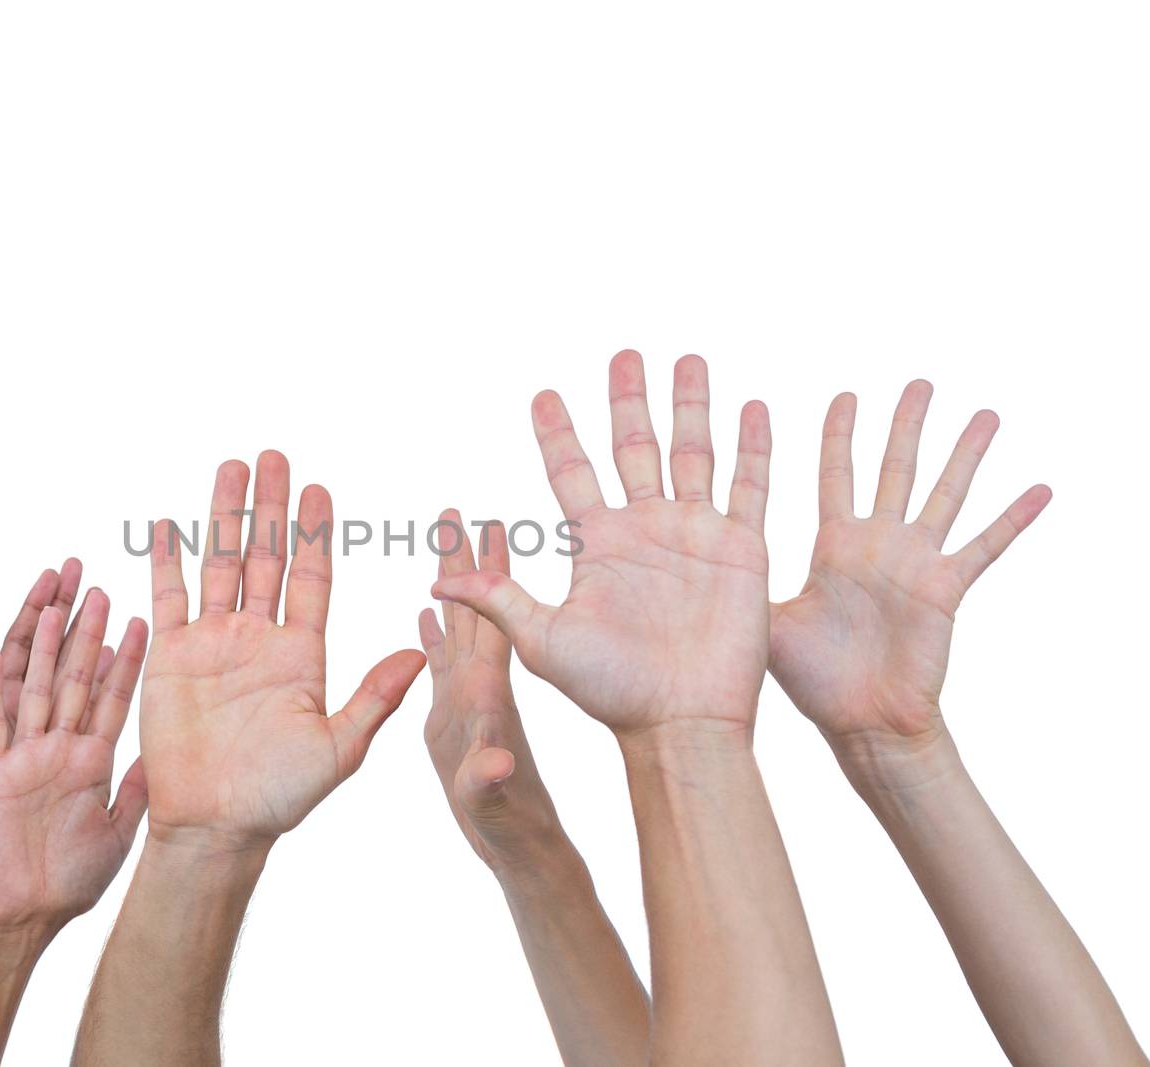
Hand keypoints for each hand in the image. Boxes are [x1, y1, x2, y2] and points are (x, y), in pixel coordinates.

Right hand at [0, 586, 149, 931]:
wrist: (26, 912)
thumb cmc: (73, 880)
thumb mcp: (118, 832)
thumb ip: (136, 791)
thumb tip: (161, 757)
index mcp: (91, 760)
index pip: (112, 696)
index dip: (125, 658)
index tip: (140, 617)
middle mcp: (59, 749)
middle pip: (73, 678)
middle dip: (84, 631)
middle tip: (95, 585)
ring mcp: (25, 758)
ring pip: (35, 688)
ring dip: (42, 646)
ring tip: (51, 601)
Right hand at [140, 450, 426, 847]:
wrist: (216, 827)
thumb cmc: (281, 797)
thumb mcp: (339, 748)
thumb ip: (375, 698)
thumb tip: (420, 654)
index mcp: (302, 653)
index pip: (311, 577)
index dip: (315, 533)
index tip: (321, 489)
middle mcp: (259, 638)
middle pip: (267, 555)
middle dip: (272, 505)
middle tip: (275, 455)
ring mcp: (213, 643)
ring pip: (220, 562)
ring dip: (225, 515)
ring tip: (231, 466)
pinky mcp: (170, 657)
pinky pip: (168, 598)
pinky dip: (167, 560)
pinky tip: (168, 523)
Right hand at [419, 511, 565, 874]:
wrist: (524, 854)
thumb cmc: (514, 832)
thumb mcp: (493, 805)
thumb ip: (487, 782)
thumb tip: (493, 765)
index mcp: (489, 696)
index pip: (491, 620)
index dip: (488, 572)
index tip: (486, 519)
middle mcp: (478, 689)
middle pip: (472, 611)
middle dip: (465, 560)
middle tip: (455, 509)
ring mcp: (465, 703)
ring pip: (456, 631)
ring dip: (450, 590)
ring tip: (441, 547)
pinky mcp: (452, 722)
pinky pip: (439, 666)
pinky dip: (432, 638)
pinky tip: (426, 616)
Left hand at [432, 352, 771, 735]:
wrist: (680, 722)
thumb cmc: (610, 692)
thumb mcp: (543, 641)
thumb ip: (497, 603)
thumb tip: (433, 582)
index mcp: (596, 544)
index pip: (572, 471)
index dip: (558, 433)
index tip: (542, 394)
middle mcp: (644, 529)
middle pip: (635, 446)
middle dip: (629, 400)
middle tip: (623, 353)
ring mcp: (695, 535)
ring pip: (693, 452)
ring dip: (690, 405)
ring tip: (686, 358)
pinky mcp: (741, 551)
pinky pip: (749, 488)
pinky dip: (754, 448)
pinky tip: (754, 407)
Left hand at [769, 382, 1050, 744]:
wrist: (861, 724)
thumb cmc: (810, 681)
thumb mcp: (767, 622)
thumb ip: (741, 584)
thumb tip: (695, 565)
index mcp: (833, 546)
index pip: (835, 474)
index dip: (839, 435)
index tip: (846, 394)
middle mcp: (876, 545)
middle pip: (893, 468)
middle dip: (904, 425)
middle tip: (918, 380)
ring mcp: (915, 564)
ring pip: (943, 494)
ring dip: (964, 454)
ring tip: (984, 414)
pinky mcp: (945, 590)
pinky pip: (984, 547)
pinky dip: (1012, 519)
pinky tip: (1041, 488)